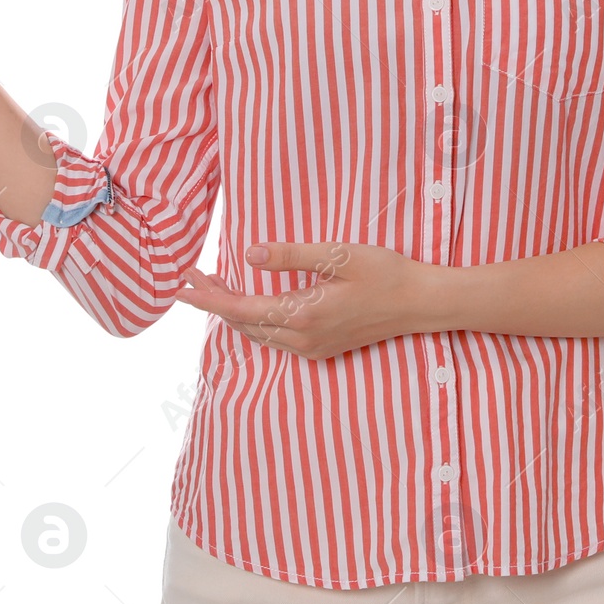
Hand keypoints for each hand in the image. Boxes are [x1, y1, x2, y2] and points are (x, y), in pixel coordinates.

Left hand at [173, 241, 435, 361]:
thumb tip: (249, 255)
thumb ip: (291, 255)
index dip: (207, 298)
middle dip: (215, 301)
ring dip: (234, 312)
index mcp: (303, 315)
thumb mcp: (338, 254)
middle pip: (244, 325)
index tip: (182, 285)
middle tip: (194, 275)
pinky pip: (276, 339)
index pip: (239, 311)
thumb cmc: (384, 273)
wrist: (421, 304)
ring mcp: (313, 349)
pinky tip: (251, 302)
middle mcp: (303, 339)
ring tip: (215, 284)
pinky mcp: (322, 349)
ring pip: (259, 334)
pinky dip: (255, 320)